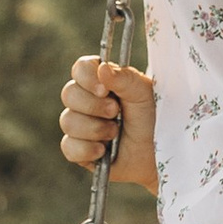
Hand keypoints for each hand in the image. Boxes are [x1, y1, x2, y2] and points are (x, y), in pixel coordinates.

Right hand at [59, 54, 158, 188]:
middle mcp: (87, 100)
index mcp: (102, 81)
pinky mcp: (78, 150)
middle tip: (115, 113)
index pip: (80, 68)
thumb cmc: (152, 120)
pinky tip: (103, 151)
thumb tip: (102, 67)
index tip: (105, 90)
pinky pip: (69, 147)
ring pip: (68, 121)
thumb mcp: (144, 95)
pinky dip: (87, 150)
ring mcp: (80, 125)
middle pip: (69, 93)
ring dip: (95, 129)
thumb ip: (124, 79)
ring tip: (115, 134)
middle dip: (93, 106)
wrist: (155, 156)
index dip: (87, 78)